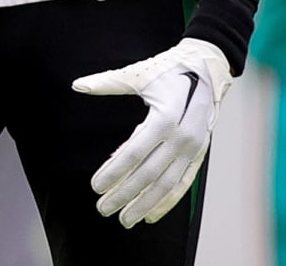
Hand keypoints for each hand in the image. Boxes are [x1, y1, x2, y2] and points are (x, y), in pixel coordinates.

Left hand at [72, 38, 231, 227]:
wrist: (208, 66)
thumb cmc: (169, 69)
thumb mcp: (138, 74)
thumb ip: (107, 83)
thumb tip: (77, 86)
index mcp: (164, 117)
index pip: (133, 153)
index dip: (113, 172)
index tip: (95, 186)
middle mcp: (181, 136)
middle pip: (148, 173)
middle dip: (124, 194)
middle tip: (102, 208)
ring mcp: (193, 147)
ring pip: (166, 184)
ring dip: (144, 204)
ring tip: (125, 219)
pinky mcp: (200, 153)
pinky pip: (184, 183)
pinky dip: (168, 202)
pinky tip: (151, 215)